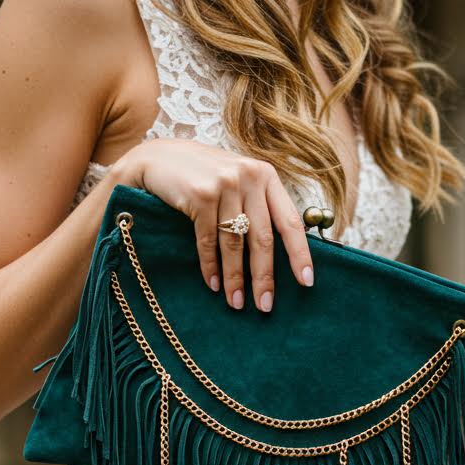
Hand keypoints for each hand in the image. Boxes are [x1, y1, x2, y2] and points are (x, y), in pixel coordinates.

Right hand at [113, 137, 314, 312]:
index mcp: (266, 175)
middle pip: (263, 238)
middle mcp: (249, 177)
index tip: (306, 281)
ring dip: (235, 278)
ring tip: (236, 303)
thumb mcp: (237, 180)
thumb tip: (277, 254)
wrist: (158, 158)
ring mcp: (225, 184)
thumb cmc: (202, 175)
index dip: (300, 254)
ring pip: (235, 243)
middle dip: (264, 277)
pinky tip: (213, 285)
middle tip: (265, 306)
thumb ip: (257, 204)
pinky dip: (211, 267)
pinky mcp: (200, 195)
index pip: (290, 221)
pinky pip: (209, 241)